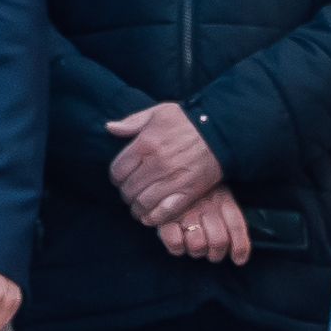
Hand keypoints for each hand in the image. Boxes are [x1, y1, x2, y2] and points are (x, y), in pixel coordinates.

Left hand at [103, 100, 228, 233]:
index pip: (117, 171)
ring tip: (138, 207)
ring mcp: (171, 180)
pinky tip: (150, 216)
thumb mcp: (158, 112)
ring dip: (136, 208)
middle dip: (126, 194)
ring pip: (142, 204)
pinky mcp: (187, 192)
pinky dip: (153, 218)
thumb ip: (132, 122)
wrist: (221, 129)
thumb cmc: (188, 119)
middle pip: (128, 190)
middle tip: (131, 193)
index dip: (116, 178)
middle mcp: (155, 164)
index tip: (121, 179)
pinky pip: (162, 213)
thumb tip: (110, 128)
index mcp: (144, 144)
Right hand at [162, 193, 252, 267]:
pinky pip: (176, 244)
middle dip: (216, 254)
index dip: (240, 247)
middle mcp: (206, 205)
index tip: (239, 260)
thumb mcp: (220, 195)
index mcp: (222, 198)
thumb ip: (231, 220)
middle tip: (212, 252)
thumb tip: (240, 258)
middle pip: (218, 241)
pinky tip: (179, 242)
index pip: (236, 225)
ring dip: (197, 252)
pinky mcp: (165, 218)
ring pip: (198, 245)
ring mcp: (185, 211)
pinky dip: (178, 249)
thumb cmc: (199, 193)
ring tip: (194, 245)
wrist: (168, 177)